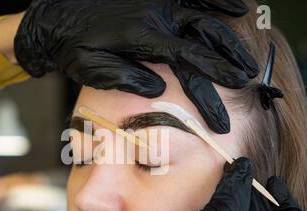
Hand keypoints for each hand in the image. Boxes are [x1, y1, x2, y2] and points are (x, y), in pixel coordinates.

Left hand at [14, 0, 257, 133]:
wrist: (58, 13)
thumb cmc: (72, 44)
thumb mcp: (91, 66)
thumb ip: (124, 77)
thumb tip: (158, 88)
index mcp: (143, 37)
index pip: (187, 62)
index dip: (210, 84)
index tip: (226, 105)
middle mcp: (157, 15)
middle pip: (204, 37)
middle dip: (228, 61)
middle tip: (248, 80)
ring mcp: (159, 1)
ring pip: (204, 13)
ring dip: (229, 34)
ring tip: (248, 55)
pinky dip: (216, 0)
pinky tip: (236, 6)